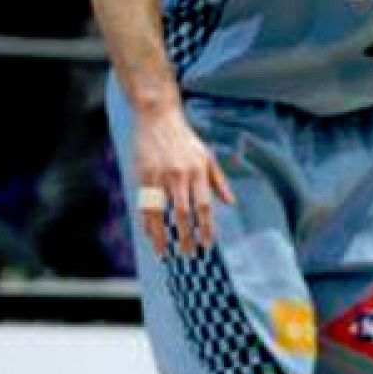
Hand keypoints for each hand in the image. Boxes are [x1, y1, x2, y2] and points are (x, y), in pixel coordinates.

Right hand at [133, 104, 233, 257]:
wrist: (158, 118)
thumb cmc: (186, 140)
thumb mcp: (207, 157)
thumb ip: (218, 181)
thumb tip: (230, 203)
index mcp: (198, 172)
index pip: (204, 206)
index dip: (206, 227)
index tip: (208, 244)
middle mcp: (179, 175)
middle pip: (183, 213)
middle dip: (186, 237)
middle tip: (190, 255)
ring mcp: (158, 176)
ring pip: (160, 213)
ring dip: (162, 235)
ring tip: (165, 253)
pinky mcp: (142, 176)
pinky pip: (144, 204)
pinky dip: (147, 222)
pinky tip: (150, 236)